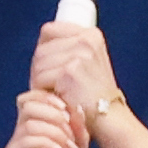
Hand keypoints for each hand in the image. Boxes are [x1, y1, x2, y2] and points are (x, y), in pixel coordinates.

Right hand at [0, 91, 84, 147]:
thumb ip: (79, 141)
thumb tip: (80, 111)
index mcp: (36, 138)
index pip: (38, 103)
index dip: (55, 101)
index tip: (74, 117)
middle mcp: (21, 140)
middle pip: (32, 105)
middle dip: (57, 113)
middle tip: (73, 134)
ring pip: (30, 121)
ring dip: (56, 132)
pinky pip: (24, 141)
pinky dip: (47, 145)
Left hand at [31, 12, 120, 132]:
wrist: (109, 117)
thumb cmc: (96, 95)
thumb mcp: (90, 63)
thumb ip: (72, 51)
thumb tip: (40, 49)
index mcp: (91, 35)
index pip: (50, 30)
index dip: (42, 48)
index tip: (46, 64)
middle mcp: (85, 40)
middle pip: (41, 49)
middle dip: (38, 68)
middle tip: (44, 85)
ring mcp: (78, 55)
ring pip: (38, 63)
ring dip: (38, 81)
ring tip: (49, 92)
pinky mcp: (69, 71)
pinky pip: (40, 78)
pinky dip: (40, 90)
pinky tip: (51, 97)